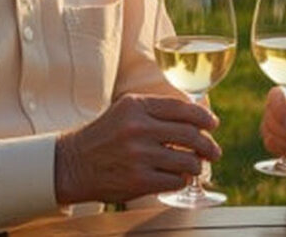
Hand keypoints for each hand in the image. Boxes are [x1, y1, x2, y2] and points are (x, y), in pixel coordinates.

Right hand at [54, 94, 220, 204]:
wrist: (72, 164)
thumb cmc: (104, 136)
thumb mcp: (125, 110)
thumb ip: (156, 109)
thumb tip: (195, 113)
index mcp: (137, 105)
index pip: (182, 109)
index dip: (203, 117)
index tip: (213, 124)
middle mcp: (138, 127)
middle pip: (190, 135)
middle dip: (208, 145)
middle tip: (214, 151)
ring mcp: (139, 155)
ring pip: (188, 160)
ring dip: (196, 165)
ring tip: (195, 166)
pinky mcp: (139, 180)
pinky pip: (176, 180)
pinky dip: (182, 180)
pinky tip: (177, 177)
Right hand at [259, 87, 285, 160]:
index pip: (275, 96)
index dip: (280, 111)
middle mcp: (276, 107)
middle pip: (270, 119)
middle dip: (285, 133)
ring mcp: (272, 123)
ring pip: (268, 133)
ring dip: (284, 143)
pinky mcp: (272, 137)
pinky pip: (270, 145)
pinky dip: (282, 149)